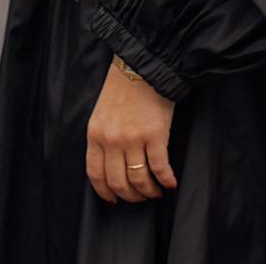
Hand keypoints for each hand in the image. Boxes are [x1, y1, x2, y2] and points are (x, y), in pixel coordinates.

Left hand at [86, 60, 177, 203]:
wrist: (144, 65)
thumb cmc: (124, 86)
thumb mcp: (102, 112)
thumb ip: (102, 138)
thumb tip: (110, 165)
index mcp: (95, 134)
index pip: (96, 174)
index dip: (105, 192)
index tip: (113, 200)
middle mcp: (112, 140)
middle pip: (118, 182)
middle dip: (131, 196)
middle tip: (140, 198)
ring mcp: (133, 139)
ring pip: (139, 180)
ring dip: (149, 191)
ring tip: (156, 192)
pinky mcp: (155, 135)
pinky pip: (160, 168)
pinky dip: (166, 180)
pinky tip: (170, 183)